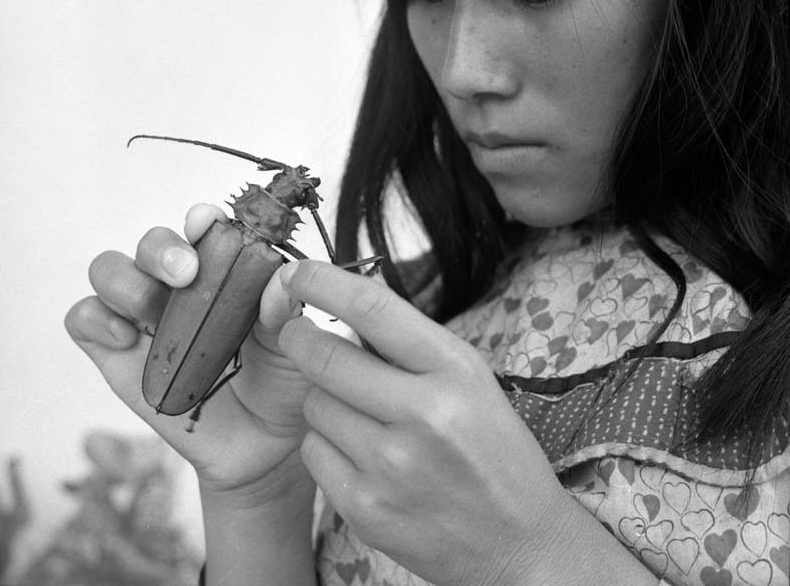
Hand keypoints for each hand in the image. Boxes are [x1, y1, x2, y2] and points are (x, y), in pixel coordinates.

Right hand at [64, 204, 313, 500]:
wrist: (263, 446)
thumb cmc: (283, 381)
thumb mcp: (294, 344)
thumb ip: (284, 311)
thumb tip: (282, 277)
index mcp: (228, 271)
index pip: (205, 230)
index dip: (200, 220)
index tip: (207, 222)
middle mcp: (183, 287)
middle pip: (152, 243)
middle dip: (162, 248)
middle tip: (186, 273)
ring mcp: (147, 319)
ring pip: (111, 271)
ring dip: (126, 281)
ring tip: (153, 312)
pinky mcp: (117, 356)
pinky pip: (85, 318)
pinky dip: (95, 319)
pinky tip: (127, 340)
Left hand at [272, 260, 570, 585]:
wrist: (518, 543)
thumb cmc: (494, 450)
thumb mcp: (470, 380)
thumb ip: (410, 345)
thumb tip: (343, 305)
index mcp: (454, 370)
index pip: (372, 308)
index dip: (323, 282)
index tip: (297, 273)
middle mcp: (423, 415)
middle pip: (325, 356)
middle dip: (299, 337)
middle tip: (297, 333)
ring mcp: (391, 467)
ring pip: (313, 405)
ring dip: (321, 396)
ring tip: (356, 409)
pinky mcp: (365, 509)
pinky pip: (313, 452)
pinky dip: (325, 442)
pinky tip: (358, 451)